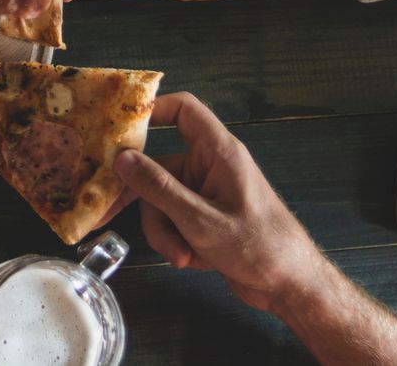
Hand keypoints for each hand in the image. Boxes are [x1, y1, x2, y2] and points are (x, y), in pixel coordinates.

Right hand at [98, 93, 327, 313]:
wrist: (289, 286)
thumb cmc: (258, 246)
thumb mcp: (200, 219)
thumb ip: (159, 188)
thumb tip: (122, 158)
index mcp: (218, 151)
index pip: (182, 110)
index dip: (151, 110)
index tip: (117, 127)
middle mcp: (209, 166)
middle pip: (158, 167)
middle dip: (144, 199)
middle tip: (106, 214)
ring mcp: (205, 192)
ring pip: (161, 200)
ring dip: (163, 230)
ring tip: (179, 254)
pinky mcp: (202, 217)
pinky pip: (172, 219)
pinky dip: (175, 240)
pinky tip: (189, 259)